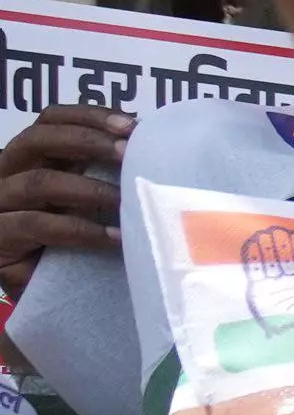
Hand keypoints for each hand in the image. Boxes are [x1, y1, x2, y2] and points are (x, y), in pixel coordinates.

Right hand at [0, 105, 127, 293]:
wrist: (50, 299)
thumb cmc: (77, 244)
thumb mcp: (90, 202)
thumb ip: (106, 173)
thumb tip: (156, 149)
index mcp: (31, 158)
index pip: (51, 119)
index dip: (89, 115)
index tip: (133, 125)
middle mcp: (6, 174)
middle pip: (36, 140)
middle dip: (87, 140)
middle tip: (128, 153)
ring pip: (37, 182)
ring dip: (88, 189)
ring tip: (126, 201)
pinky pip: (36, 225)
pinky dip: (80, 229)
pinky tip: (114, 237)